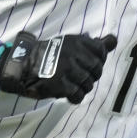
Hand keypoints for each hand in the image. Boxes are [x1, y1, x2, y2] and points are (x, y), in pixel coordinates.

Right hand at [0, 32, 117, 103]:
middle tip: (79, 77)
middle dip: (91, 76)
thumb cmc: (48, 54)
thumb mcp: (70, 43)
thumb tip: (113, 40)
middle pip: (97, 69)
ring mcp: (68, 70)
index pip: (101, 51)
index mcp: (77, 42)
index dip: (98, 60)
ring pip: (89, 84)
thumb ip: (93, 44)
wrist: (23, 66)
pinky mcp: (61, 85)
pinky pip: (78, 95)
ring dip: (82, 87)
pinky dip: (75, 97)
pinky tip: (68, 94)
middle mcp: (74, 54)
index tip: (88, 63)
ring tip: (72, 85)